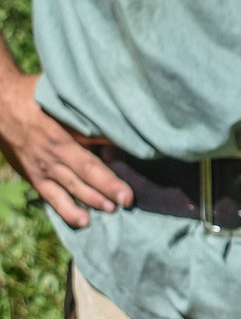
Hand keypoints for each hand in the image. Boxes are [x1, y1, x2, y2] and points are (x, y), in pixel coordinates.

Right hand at [0, 71, 132, 227]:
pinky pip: (51, 197)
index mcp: (60, 136)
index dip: (109, 175)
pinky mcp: (33, 177)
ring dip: (92, 201)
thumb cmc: (34, 98)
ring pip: (71, 189)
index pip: (90, 161)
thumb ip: (84, 114)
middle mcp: (53, 155)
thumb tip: (114, 122)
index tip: (127, 186)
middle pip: (85, 175)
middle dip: (108, 189)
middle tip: (127, 201)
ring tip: (112, 211)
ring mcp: (42, 168)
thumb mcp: (60, 101)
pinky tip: (82, 220)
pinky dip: (66, 210)